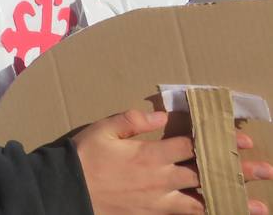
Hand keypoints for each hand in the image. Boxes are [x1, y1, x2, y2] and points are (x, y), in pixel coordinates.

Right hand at [74, 109, 272, 214]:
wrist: (68, 190)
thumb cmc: (84, 157)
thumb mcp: (103, 129)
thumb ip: (133, 121)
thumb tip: (161, 116)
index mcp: (150, 155)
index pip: (192, 146)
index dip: (218, 142)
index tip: (241, 140)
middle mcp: (160, 180)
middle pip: (205, 174)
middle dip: (236, 171)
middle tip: (264, 170)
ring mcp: (158, 201)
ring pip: (203, 202)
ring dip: (231, 202)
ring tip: (258, 206)